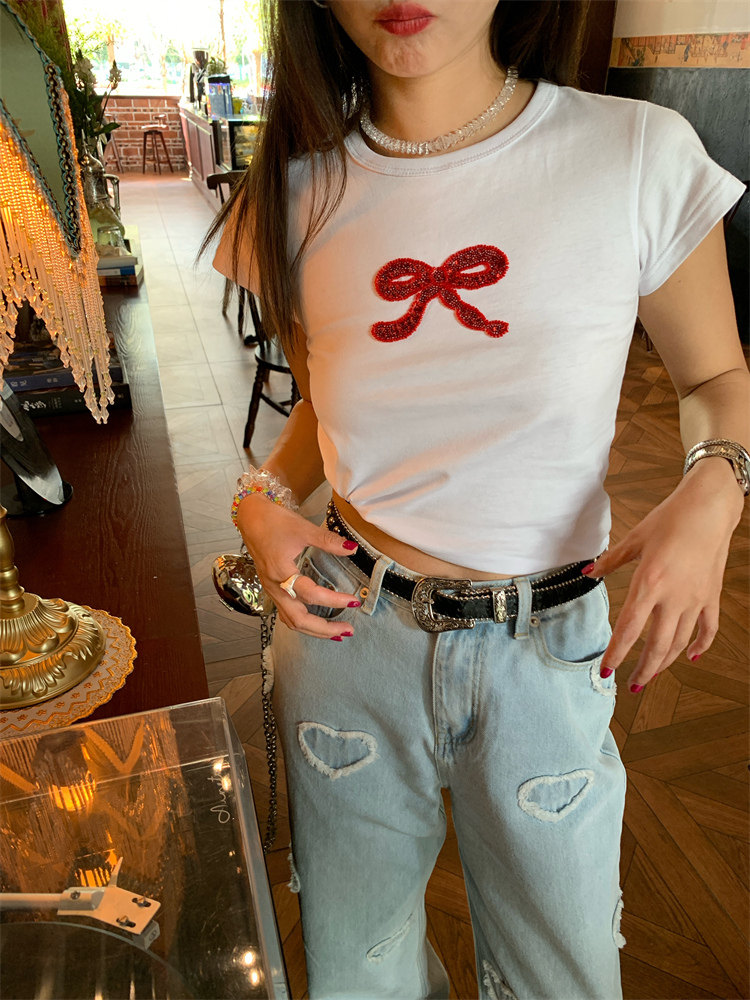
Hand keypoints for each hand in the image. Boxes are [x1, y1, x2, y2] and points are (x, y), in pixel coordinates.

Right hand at [236, 494, 360, 639]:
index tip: (354, 600)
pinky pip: (285, 613)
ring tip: (335, 633)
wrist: (250, 517)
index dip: (334, 600)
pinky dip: (302, 622)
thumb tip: (352, 549)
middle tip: (347, 630)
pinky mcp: (272, 588)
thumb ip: (328, 541)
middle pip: (299, 620)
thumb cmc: (273, 521)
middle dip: (324, 629)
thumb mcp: (303, 528)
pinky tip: (315, 622)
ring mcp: (271, 590)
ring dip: (314, 630)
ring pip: (291, 620)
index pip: (311, 595)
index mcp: (281, 572)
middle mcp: (275, 586)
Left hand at [587, 460, 743, 692]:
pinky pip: (707, 628)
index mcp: (649, 583)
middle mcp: (673, 597)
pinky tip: (691, 656)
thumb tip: (587, 573)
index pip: (629, 629)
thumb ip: (611, 561)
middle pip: (657, 645)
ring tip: (652, 675)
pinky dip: (700, 646)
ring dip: (665, 663)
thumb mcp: (635, 539)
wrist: (709, 509)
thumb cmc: (669, 519)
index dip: (617, 653)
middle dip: (642, 670)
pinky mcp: (711, 596)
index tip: (606, 670)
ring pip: (681, 642)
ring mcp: (695, 599)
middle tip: (631, 687)